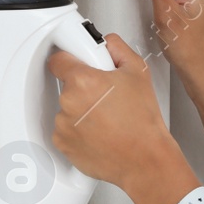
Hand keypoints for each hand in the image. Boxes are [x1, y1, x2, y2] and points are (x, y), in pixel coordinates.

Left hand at [47, 32, 180, 191]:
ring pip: (67, 109)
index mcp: (82, 80)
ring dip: (81, 110)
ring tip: (107, 118)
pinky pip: (66, 130)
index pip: (58, 60)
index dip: (71, 59)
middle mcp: (68, 102)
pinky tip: (101, 132)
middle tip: (107, 96)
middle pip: (67, 86)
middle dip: (84, 87)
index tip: (78, 63)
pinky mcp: (63, 144)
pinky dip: (79, 130)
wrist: (144, 159)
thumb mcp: (138, 72)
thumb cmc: (143, 121)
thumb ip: (117, 49)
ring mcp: (63, 125)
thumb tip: (106, 44)